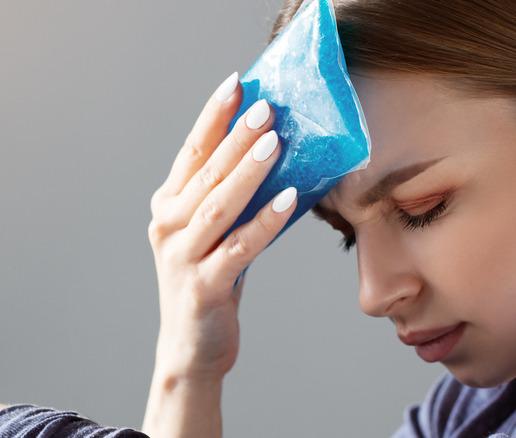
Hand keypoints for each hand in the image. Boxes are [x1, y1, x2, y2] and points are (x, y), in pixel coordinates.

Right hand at [144, 72, 296, 437]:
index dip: (214, 117)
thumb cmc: (211, 279)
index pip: (192, 152)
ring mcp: (181, 256)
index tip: (237, 83)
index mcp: (168, 206)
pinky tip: (289, 199)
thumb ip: (232, 198)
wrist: (192, 346)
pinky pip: (239, 247)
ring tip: (276, 142)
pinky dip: (264, 222)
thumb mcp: (215, 233)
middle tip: (266, 107)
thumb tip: (277, 153)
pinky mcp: (203, 286)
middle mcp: (167, 225)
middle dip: (236, 136)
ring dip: (248, 172)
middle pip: (206, 172)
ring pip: (219, 205)